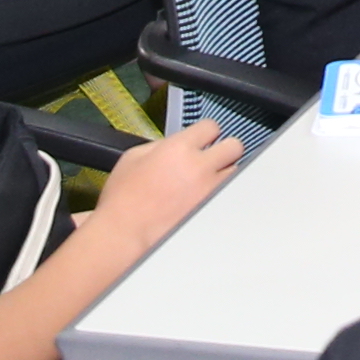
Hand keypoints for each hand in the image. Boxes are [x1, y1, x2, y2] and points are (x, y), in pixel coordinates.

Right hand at [92, 116, 244, 239]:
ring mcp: (210, 191)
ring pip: (236, 172)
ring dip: (225, 173)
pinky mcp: (212, 212)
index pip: (211, 126)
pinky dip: (221, 194)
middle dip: (225, 149)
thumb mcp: (133, 157)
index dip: (206, 132)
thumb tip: (175, 144)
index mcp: (179, 148)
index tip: (204, 138)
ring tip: (208, 180)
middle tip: (214, 156)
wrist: (124, 234)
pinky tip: (206, 198)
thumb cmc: (123, 199)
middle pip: (234, 146)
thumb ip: (160, 144)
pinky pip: (228, 196)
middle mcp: (200, 167)